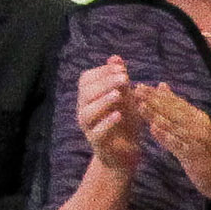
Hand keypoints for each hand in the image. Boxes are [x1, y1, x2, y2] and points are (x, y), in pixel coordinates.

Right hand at [75, 58, 142, 173]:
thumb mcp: (126, 97)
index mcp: (89, 97)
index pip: (87, 79)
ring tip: (118, 95)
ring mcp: (88, 127)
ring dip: (103, 101)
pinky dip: (107, 123)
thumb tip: (115, 57)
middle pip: (86, 93)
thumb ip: (120, 79)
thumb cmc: (125, 121)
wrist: (126, 152)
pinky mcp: (96, 142)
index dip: (102, 72)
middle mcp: (84, 110)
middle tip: (124, 78)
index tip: (121, 68)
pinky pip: (97, 132)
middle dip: (105, 83)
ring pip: (87, 112)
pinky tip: (118, 115)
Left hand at [131, 83, 210, 207]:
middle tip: (137, 90)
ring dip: (156, 115)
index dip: (158, 94)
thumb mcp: (197, 130)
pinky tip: (154, 129)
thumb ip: (181, 113)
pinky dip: (165, 135)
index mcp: (199, 118)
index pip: (176, 103)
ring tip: (140, 105)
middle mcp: (199, 125)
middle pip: (173, 110)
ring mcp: (197, 140)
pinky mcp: (194, 155)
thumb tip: (165, 90)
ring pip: (173, 125)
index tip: (140, 86)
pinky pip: (177, 144)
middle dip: (154, 100)